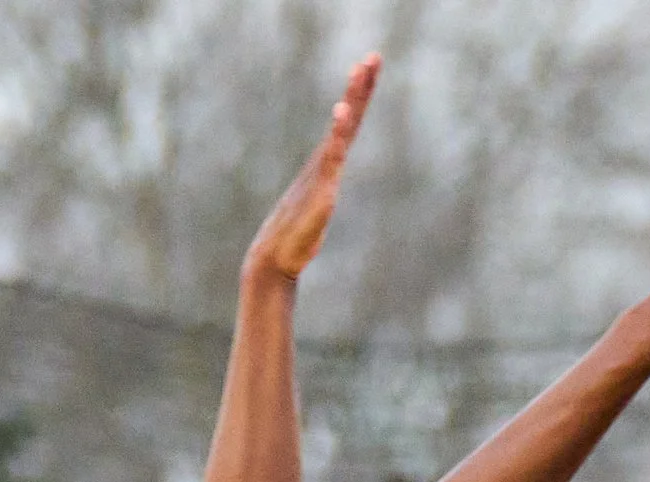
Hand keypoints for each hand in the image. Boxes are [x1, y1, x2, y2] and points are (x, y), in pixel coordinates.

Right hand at [246, 55, 380, 283]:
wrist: (276, 258)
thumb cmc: (296, 238)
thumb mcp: (318, 213)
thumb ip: (323, 199)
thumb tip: (326, 198)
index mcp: (327, 165)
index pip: (348, 124)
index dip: (359, 96)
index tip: (367, 67)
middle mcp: (324, 162)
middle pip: (347, 118)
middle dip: (360, 87)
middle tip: (373, 56)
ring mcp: (321, 173)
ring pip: (341, 130)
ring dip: (352, 100)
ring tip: (360, 71)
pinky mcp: (320, 189)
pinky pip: (330, 155)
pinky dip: (337, 133)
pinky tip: (341, 113)